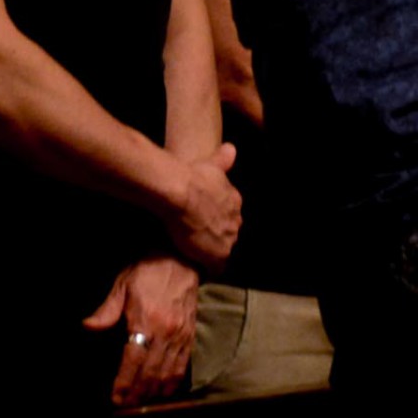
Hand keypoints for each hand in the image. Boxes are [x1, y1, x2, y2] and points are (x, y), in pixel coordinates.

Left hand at [83, 256, 198, 405]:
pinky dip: (174, 380)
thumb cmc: (148, 271)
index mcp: (146, 321)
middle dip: (138, 393)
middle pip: (151, 371)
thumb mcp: (122, 285)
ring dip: (155, 391)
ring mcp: (181, 334)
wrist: (183, 258)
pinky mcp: (191, 334)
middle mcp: (166, 332)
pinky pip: (184, 364)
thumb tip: (88, 327)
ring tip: (142, 403)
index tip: (116, 397)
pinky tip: (165, 390)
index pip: (133, 359)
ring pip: (169, 371)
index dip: (124, 382)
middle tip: (126, 406)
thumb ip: (107, 310)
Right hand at [163, 143, 241, 269]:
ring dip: (214, 251)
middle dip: (219, 235)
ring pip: (225, 249)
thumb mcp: (212, 165)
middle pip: (230, 232)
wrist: (181, 193)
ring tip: (198, 254)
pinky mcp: (217, 255)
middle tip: (200, 238)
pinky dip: (211, 268)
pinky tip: (202, 270)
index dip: (218, 219)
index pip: (231, 214)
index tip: (207, 221)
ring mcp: (228, 239)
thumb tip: (231, 148)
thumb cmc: (193, 177)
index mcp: (235, 202)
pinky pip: (218, 267)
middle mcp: (236, 221)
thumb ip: (223, 159)